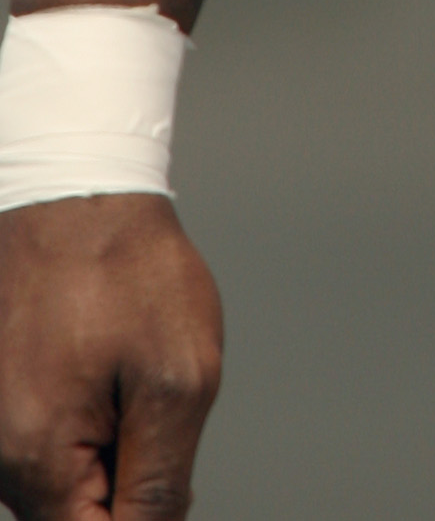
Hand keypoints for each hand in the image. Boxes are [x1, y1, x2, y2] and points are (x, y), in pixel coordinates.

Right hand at [0, 197, 221, 516]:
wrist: (72, 185)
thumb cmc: (126, 267)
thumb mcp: (177, 377)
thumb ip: (162, 480)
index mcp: (36, 460)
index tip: (159, 463)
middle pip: (73, 515)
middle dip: (123, 481)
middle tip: (148, 408)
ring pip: (61, 480)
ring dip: (106, 446)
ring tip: (125, 368)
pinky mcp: (0, 400)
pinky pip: (45, 442)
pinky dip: (85, 418)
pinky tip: (106, 363)